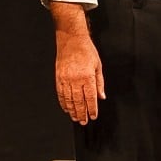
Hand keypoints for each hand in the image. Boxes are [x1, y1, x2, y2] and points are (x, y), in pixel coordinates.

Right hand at [51, 2, 105, 124]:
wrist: (71, 39)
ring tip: (75, 118)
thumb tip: (101, 97)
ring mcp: (66, 78)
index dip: (92, 109)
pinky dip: (63, 102)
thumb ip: (99, 82)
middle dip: (82, 113)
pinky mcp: (58, 77)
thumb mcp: (97, 65)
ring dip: (72, 110)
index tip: (93, 116)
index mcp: (87, 76)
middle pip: (79, 101)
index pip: (91, 98)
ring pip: (69, 99)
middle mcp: (76, 79)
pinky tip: (66, 108)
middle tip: (83, 121)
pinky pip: (60, 93)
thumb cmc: (87, 51)